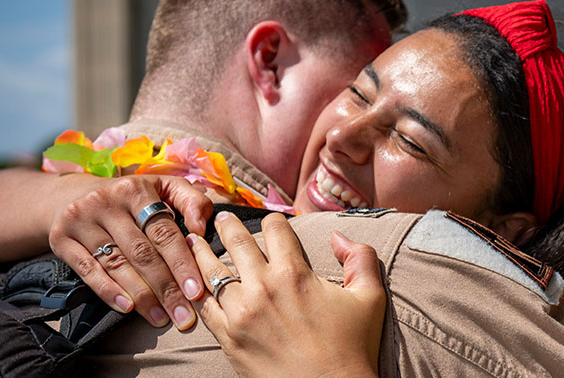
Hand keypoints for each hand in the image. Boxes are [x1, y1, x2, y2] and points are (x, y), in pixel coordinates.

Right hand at [47, 174, 212, 329]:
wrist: (71, 194)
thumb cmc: (130, 198)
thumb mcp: (163, 187)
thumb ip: (191, 200)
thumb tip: (202, 227)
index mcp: (136, 189)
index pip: (164, 232)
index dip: (182, 263)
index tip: (197, 291)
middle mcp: (107, 202)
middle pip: (142, 252)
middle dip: (166, 288)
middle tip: (183, 315)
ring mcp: (81, 220)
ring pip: (117, 265)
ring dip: (142, 296)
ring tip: (161, 318)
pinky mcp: (61, 238)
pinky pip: (87, 270)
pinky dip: (108, 291)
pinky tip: (127, 308)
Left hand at [188, 212, 384, 377]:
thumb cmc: (353, 347)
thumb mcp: (369, 297)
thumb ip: (360, 257)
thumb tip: (338, 237)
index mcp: (294, 272)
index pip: (274, 229)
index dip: (274, 220)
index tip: (271, 222)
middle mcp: (263, 286)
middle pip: (237, 242)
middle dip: (227, 225)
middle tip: (220, 217)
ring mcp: (241, 312)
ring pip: (212, 271)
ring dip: (202, 252)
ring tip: (194, 241)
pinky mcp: (228, 337)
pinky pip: (205, 306)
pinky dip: (198, 290)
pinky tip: (193, 282)